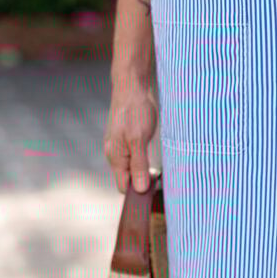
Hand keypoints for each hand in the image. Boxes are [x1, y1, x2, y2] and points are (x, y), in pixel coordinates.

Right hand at [103, 76, 157, 193]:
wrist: (132, 86)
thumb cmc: (135, 110)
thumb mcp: (139, 139)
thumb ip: (139, 165)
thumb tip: (139, 189)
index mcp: (115, 157)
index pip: (123, 187)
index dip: (138, 191)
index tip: (155, 188)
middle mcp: (115, 154)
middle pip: (128, 179)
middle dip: (143, 182)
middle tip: (161, 177)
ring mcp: (120, 147)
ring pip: (132, 168)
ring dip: (145, 171)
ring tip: (160, 168)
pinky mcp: (127, 140)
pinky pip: (134, 158)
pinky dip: (144, 161)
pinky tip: (155, 157)